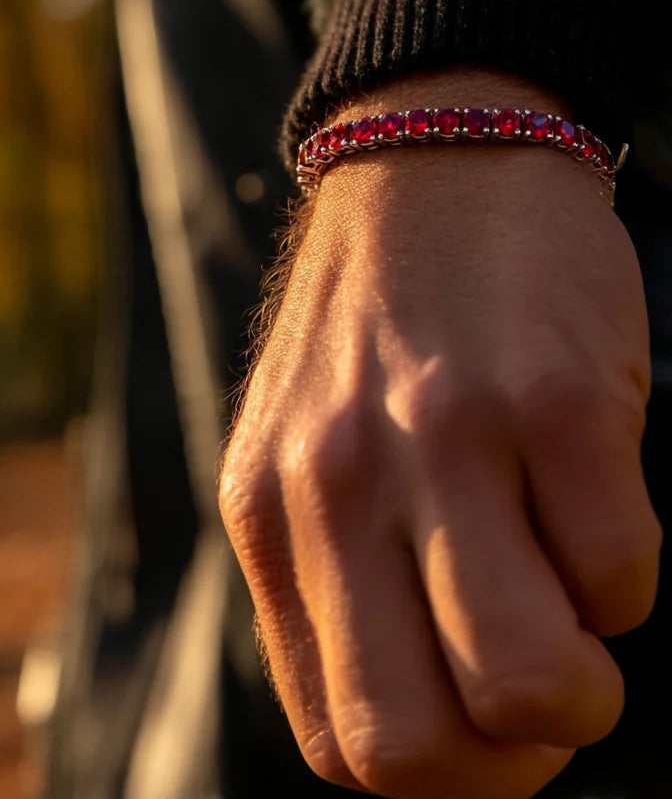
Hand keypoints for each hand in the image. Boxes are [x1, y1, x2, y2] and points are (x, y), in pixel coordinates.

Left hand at [219, 68, 660, 797]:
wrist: (433, 160)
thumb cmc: (380, 328)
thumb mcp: (304, 450)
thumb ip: (334, 577)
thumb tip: (428, 722)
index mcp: (269, 513)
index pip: (337, 745)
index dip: (433, 775)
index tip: (483, 730)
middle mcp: (340, 486)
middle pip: (414, 747)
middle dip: (508, 763)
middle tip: (543, 694)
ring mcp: (445, 441)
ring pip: (531, 686)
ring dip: (583, 690)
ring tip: (582, 616)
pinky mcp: (552, 399)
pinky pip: (622, 575)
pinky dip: (627, 572)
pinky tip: (595, 501)